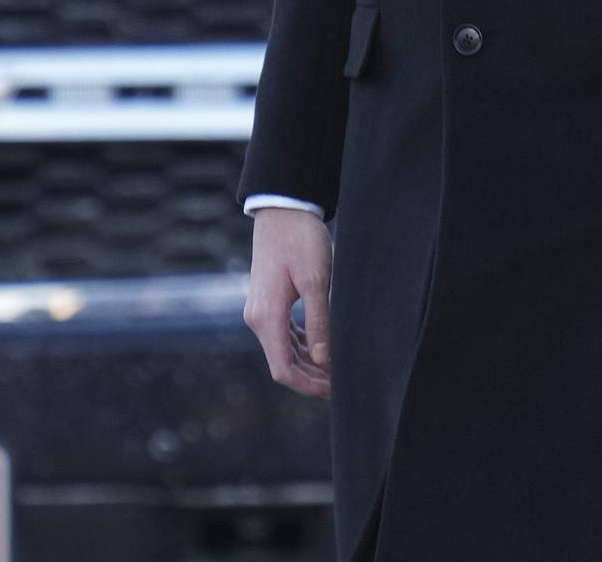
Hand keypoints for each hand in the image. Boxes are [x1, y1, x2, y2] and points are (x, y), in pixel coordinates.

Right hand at [243, 206, 332, 397]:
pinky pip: (284, 335)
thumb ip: (319, 321)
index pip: (283, 370)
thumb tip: (324, 359)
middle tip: (343, 384)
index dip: (308, 386)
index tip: (335, 391)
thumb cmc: (301, 240)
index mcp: (266, 317)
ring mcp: (260, 311)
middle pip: (283, 364)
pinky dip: (302, 347)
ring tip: (337, 370)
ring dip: (308, 364)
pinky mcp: (268, 303)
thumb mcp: (315, 280)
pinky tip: (323, 348)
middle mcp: (258, 319)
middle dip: (311, 378)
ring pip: (284, 351)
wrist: (283, 211)